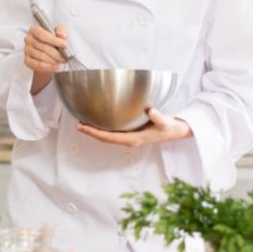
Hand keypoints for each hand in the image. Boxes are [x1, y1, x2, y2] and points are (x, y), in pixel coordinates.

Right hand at [24, 24, 69, 73]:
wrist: (49, 52)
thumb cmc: (54, 39)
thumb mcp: (59, 31)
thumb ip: (61, 30)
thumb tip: (62, 35)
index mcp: (34, 29)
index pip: (42, 34)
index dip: (54, 40)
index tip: (64, 44)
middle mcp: (28, 39)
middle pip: (43, 47)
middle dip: (56, 53)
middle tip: (65, 57)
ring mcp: (26, 50)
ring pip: (41, 57)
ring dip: (53, 60)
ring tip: (60, 60)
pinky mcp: (27, 60)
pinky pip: (38, 65)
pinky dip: (48, 66)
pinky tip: (54, 64)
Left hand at [76, 108, 191, 147]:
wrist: (174, 132)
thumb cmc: (169, 127)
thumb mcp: (165, 122)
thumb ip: (159, 118)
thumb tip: (151, 111)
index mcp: (134, 139)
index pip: (110, 137)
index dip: (96, 133)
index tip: (84, 127)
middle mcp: (129, 140)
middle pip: (105, 139)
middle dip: (91, 133)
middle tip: (78, 125)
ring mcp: (129, 138)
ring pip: (108, 137)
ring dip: (95, 132)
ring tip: (83, 124)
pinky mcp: (130, 134)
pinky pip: (113, 133)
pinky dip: (103, 129)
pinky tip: (98, 123)